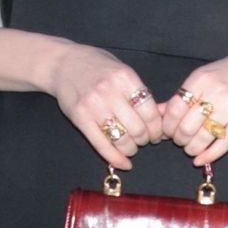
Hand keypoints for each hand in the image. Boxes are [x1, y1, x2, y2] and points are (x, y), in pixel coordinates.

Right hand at [43, 42, 163, 169]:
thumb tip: (163, 117)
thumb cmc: (98, 67)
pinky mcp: (80, 118)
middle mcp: (109, 92)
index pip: (150, 112)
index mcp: (125, 78)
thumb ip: (140, 93)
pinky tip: (124, 163)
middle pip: (138, 128)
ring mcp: (93, 106)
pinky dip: (115, 158)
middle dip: (146, 139)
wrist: (64, 63)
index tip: (158, 133)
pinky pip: (101, 145)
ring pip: (121, 139)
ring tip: (132, 146)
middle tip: (144, 140)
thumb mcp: (123, 72)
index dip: (157, 128)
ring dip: (131, 149)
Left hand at [160, 46, 227, 166]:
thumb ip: (181, 96)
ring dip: (192, 149)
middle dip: (179, 139)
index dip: (167, 126)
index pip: (175, 109)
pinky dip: (210, 155)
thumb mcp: (203, 78)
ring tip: (191, 149)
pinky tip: (202, 160)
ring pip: (204, 137)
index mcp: (200, 79)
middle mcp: (216, 92)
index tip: (167, 132)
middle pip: (187, 126)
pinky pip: (224, 143)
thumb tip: (157, 113)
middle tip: (180, 141)